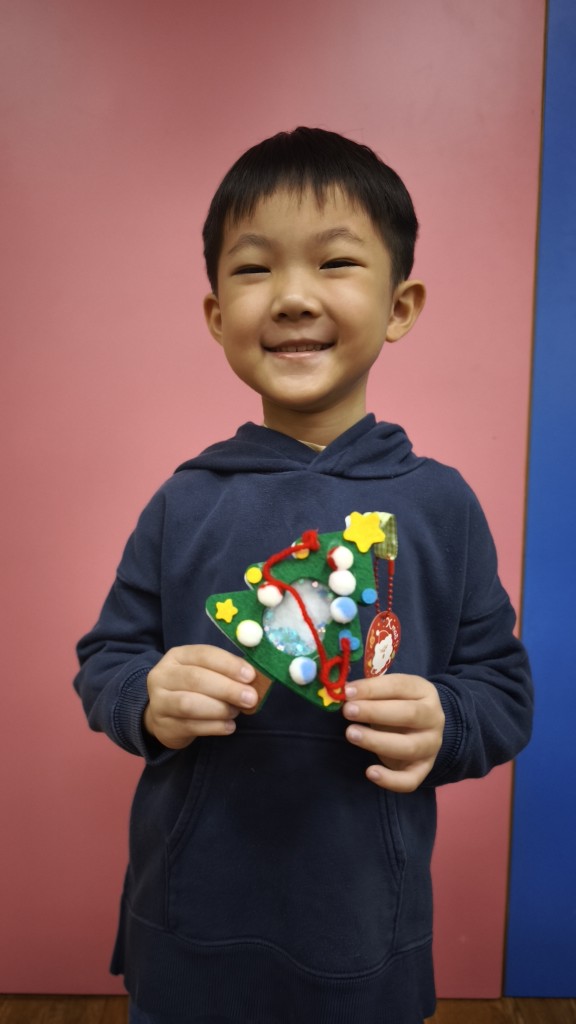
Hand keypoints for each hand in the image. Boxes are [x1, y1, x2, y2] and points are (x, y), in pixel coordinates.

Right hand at [144, 644, 258, 748]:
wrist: (164, 715)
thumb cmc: (192, 689)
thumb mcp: (205, 672)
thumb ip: (226, 672)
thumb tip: (254, 678)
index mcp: (177, 656)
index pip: (203, 654)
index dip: (228, 664)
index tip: (250, 675)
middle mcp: (163, 676)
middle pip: (195, 679)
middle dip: (227, 689)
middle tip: (250, 698)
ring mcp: (159, 702)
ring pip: (189, 704)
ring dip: (219, 709)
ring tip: (236, 712)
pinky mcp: (164, 726)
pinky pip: (191, 726)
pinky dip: (214, 727)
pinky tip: (228, 726)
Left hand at [342, 674, 444, 791]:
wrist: (422, 728)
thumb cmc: (397, 705)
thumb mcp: (389, 692)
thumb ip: (371, 692)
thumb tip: (345, 693)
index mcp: (424, 691)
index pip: (399, 686)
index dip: (372, 689)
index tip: (348, 692)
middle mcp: (433, 718)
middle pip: (409, 714)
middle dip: (375, 712)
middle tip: (348, 711)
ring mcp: (431, 745)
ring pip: (409, 747)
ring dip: (377, 741)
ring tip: (351, 734)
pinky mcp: (424, 769)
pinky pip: (410, 780)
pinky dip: (391, 780)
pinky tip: (370, 772)